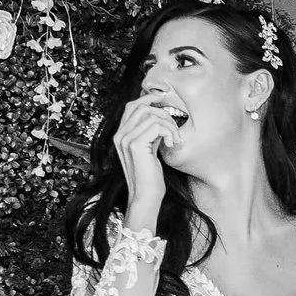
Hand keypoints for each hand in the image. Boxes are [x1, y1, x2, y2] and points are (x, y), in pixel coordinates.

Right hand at [113, 92, 180, 221]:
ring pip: (152, 115)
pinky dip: (170, 132)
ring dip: (170, 125)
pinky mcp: (136, 145)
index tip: (164, 102)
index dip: (148, 99)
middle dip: (163, 112)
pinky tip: (173, 145)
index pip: (131, 106)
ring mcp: (126, 139)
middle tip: (174, 128)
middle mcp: (120, 135)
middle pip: (141, 106)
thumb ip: (150, 133)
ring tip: (175, 140)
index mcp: (121, 135)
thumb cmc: (150, 176)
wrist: (146, 196)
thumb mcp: (149, 149)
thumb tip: (161, 115)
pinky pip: (157, 125)